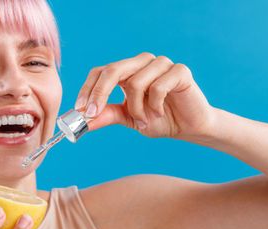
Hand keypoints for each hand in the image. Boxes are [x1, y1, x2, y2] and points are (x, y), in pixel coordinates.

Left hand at [74, 52, 215, 139]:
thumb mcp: (127, 118)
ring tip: (144, 121)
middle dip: (99, 94)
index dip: (88, 89)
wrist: (188, 127)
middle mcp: (142, 62)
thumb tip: (83, 120)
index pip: (100, 72)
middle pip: (112, 70)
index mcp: (127, 71)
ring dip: (136, 109)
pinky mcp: (179, 70)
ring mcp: (161, 64)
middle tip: (92, 114)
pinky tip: (160, 113)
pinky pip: (158, 87)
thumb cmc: (158, 119)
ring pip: (135, 83)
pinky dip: (155, 106)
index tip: (79, 110)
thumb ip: (106, 115)